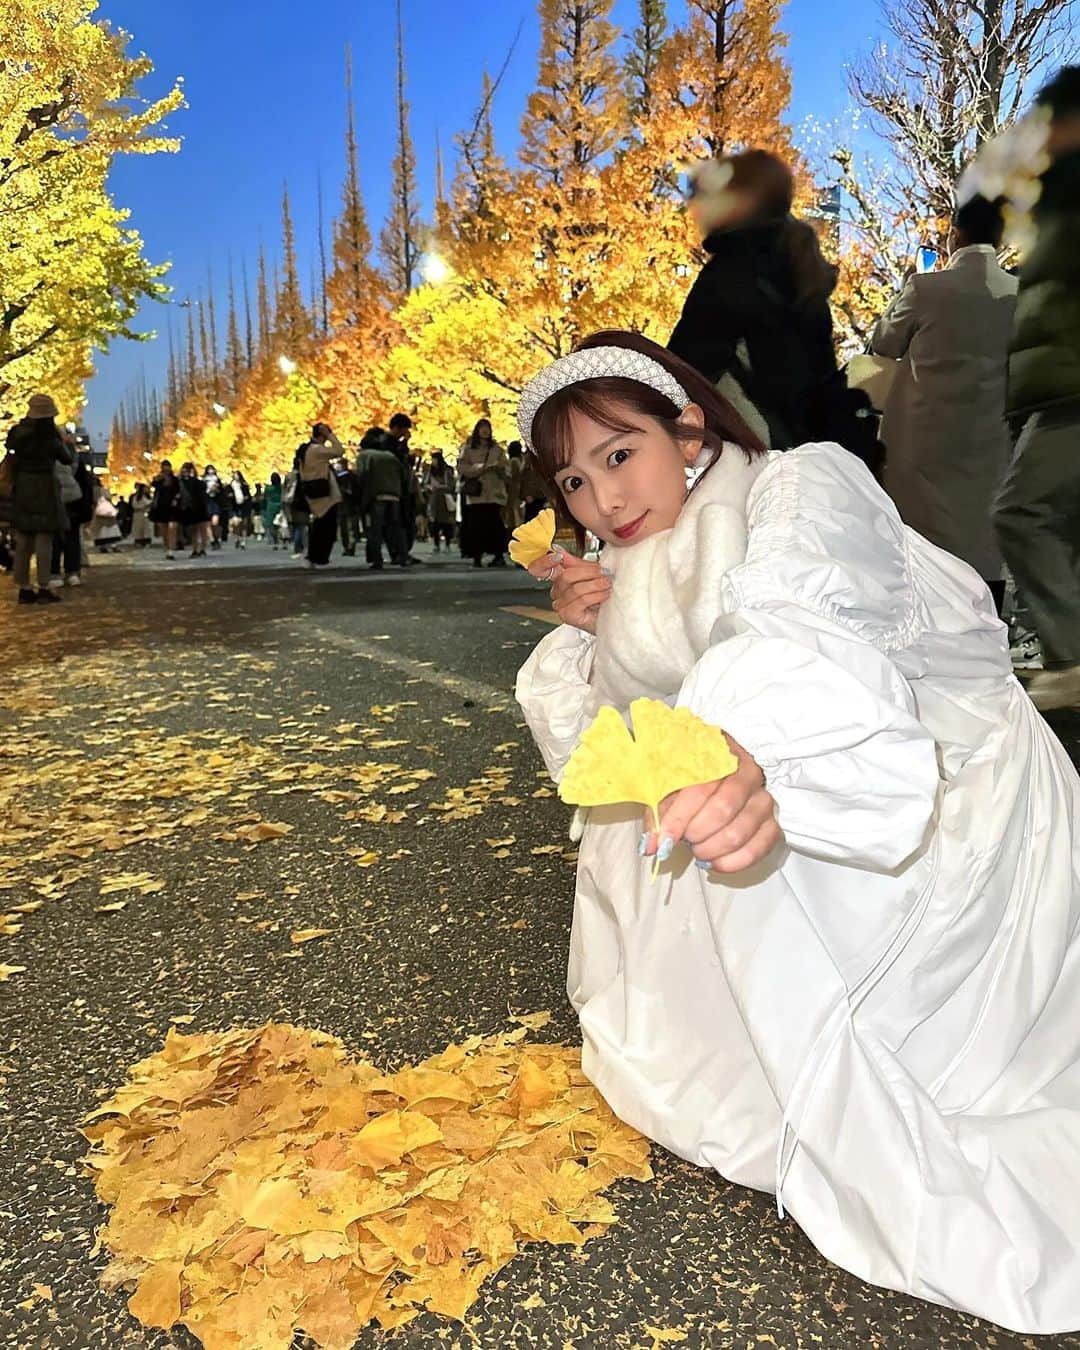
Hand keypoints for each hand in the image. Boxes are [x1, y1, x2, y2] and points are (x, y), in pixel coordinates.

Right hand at [527, 548, 611, 635]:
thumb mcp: (591, 574)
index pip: (539, 569)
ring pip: (575, 589)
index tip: (558, 556)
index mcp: (559, 579)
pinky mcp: (568, 615)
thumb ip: (576, 563)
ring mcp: (560, 605)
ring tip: (607, 584)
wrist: (612, 617)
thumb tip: (560, 550)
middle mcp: (557, 592)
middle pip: (565, 576)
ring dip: (596, 584)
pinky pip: (581, 600)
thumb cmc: (602, 598)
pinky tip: (604, 594)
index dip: (545, 561)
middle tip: (604, 572)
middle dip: (588, 572)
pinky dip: (596, 595)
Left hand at [642, 736, 780, 873]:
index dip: (678, 820)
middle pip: (723, 810)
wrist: (724, 770)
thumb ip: (658, 814)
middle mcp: (747, 773)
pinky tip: (715, 861)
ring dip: (712, 850)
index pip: (699, 790)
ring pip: (739, 832)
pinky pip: (759, 848)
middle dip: (696, 834)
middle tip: (684, 840)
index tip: (663, 841)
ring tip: (698, 849)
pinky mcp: (773, 821)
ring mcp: (763, 798)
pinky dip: (733, 862)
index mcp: (718, 756)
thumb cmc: (691, 778)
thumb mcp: (669, 786)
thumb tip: (651, 847)